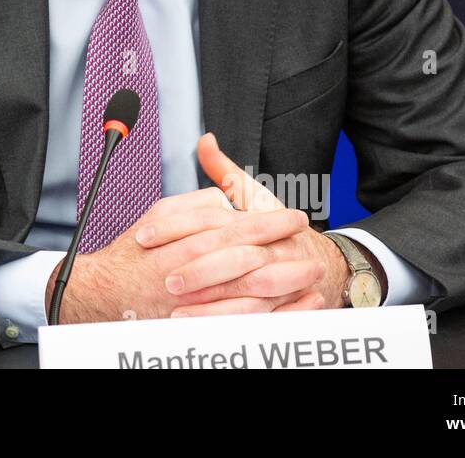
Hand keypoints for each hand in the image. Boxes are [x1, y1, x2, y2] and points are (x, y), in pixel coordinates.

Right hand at [45, 186, 317, 324]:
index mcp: (183, 240)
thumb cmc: (134, 255)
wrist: (106, 293)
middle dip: (282, 249)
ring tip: (313, 271)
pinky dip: (274, 314)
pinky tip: (297, 305)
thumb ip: (193, 202)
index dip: (267, 221)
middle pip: (244, 258)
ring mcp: (196, 301)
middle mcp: (190, 271)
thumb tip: (223, 196)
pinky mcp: (200, 323)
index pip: (232, 226)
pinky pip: (244, 320)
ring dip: (285, 282)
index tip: (292, 216)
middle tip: (309, 241)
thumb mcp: (159, 215)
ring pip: (247, 292)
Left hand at [141, 132, 350, 314]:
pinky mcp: (279, 307)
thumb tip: (205, 141)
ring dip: (209, 302)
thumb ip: (224, 171)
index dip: (179, 228)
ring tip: (172, 306)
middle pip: (235, 260)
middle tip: (164, 276)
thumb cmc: (277, 229)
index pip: (217, 223)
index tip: (146, 236)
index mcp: (260, 220)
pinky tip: (192, 322)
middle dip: (198, 269)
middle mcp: (273, 250)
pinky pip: (251, 320)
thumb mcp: (252, 196)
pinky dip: (223, 322)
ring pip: (246, 294)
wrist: (318, 262)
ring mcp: (280, 281)